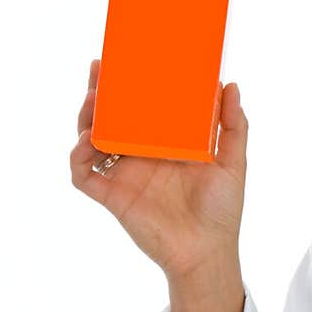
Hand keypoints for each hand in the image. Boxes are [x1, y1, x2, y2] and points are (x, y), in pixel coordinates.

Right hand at [70, 58, 248, 278]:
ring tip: (92, 102)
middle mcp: (139, 156)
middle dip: (99, 94)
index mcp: (163, 144)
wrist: (208, 251)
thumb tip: (231, 85)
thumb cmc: (221, 210)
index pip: (139, 108)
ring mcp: (123, 176)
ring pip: (91, 140)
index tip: (123, 60)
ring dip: (85, 119)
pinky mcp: (113, 197)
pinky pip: (83, 175)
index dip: (128, 85)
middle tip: (97, 70)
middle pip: (109, 118)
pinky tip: (88, 142)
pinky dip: (78, 157)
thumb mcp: (232, 162)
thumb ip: (233, 126)